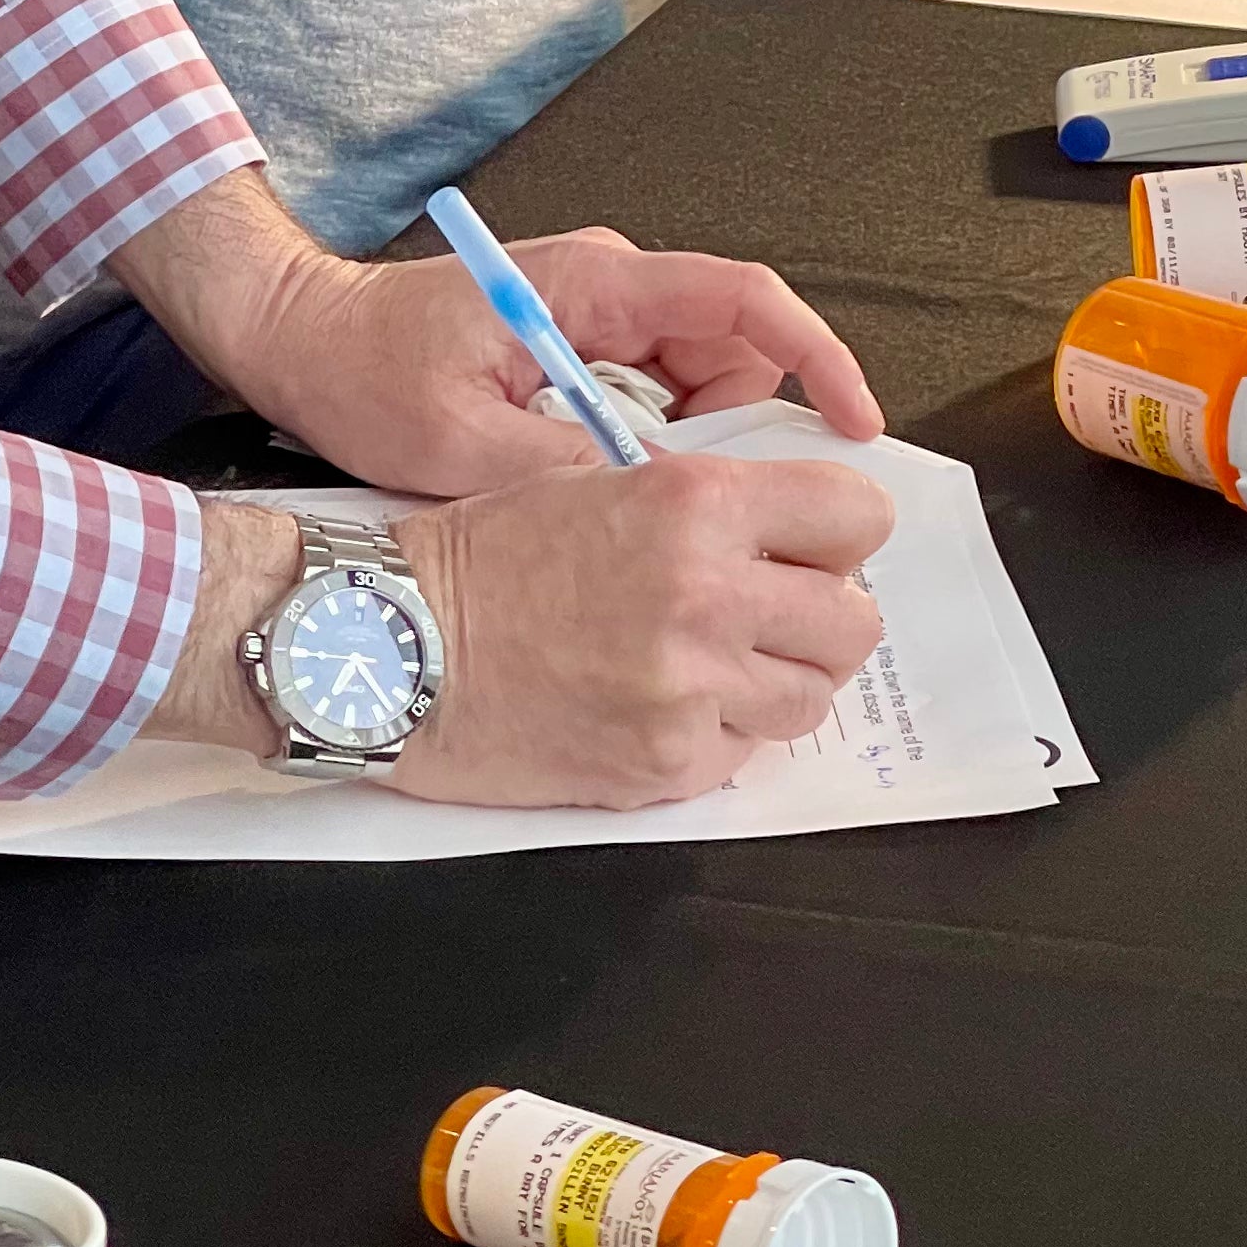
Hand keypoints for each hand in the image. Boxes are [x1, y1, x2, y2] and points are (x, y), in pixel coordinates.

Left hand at [114, 173, 881, 498]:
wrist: (296, 336)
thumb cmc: (362, 373)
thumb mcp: (457, 443)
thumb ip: (566, 470)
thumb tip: (657, 505)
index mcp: (595, 286)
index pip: (744, 299)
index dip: (815, 358)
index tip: (853, 425)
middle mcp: (611, 290)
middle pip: (733, 348)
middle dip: (742, 427)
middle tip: (710, 505)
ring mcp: (596, 319)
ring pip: (698, 380)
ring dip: (691, 445)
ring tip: (635, 504)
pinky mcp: (578, 350)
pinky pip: (654, 396)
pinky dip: (654, 447)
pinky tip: (612, 495)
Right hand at [392, 456, 892, 805]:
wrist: (386, 646)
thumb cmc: (483, 557)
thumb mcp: (605, 481)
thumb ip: (710, 509)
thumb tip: (797, 534)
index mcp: (699, 505)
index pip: (860, 515)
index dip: (843, 533)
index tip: (815, 547)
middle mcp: (709, 594)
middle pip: (856, 621)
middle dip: (822, 616)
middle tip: (771, 615)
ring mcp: (689, 688)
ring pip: (812, 697)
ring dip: (778, 682)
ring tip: (712, 666)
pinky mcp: (662, 764)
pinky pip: (743, 754)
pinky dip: (716, 737)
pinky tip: (658, 708)